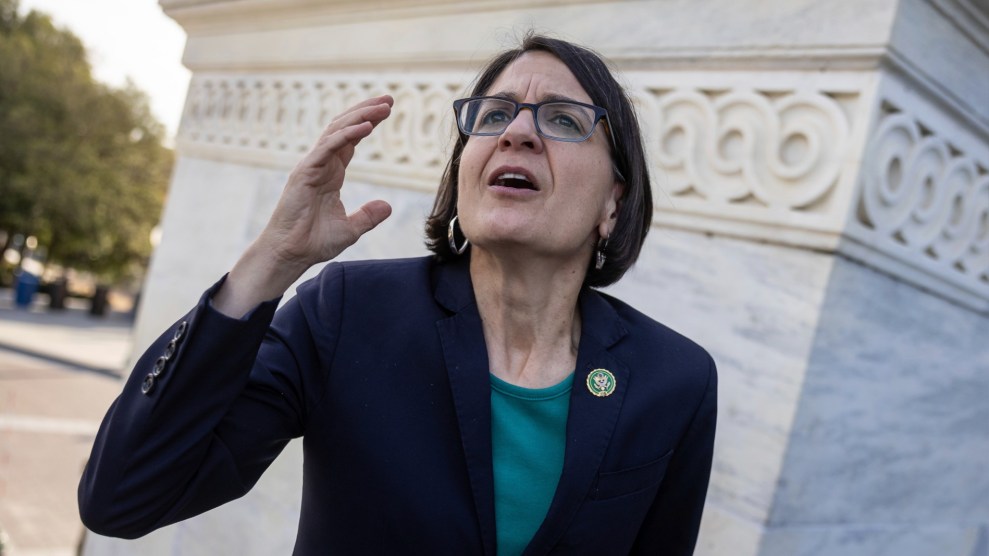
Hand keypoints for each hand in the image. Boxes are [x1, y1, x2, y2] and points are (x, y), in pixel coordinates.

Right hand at [261, 95, 394, 270]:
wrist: (290, 254)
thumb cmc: (313, 242)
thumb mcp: (351, 229)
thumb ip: (368, 216)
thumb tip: (388, 206)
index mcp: (330, 173)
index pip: (350, 140)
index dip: (367, 123)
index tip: (386, 110)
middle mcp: (320, 164)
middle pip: (344, 128)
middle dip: (366, 111)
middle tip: (389, 99)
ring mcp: (311, 166)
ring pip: (336, 132)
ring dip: (360, 116)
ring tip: (382, 107)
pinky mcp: (304, 172)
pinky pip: (328, 147)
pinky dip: (347, 135)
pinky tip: (366, 127)